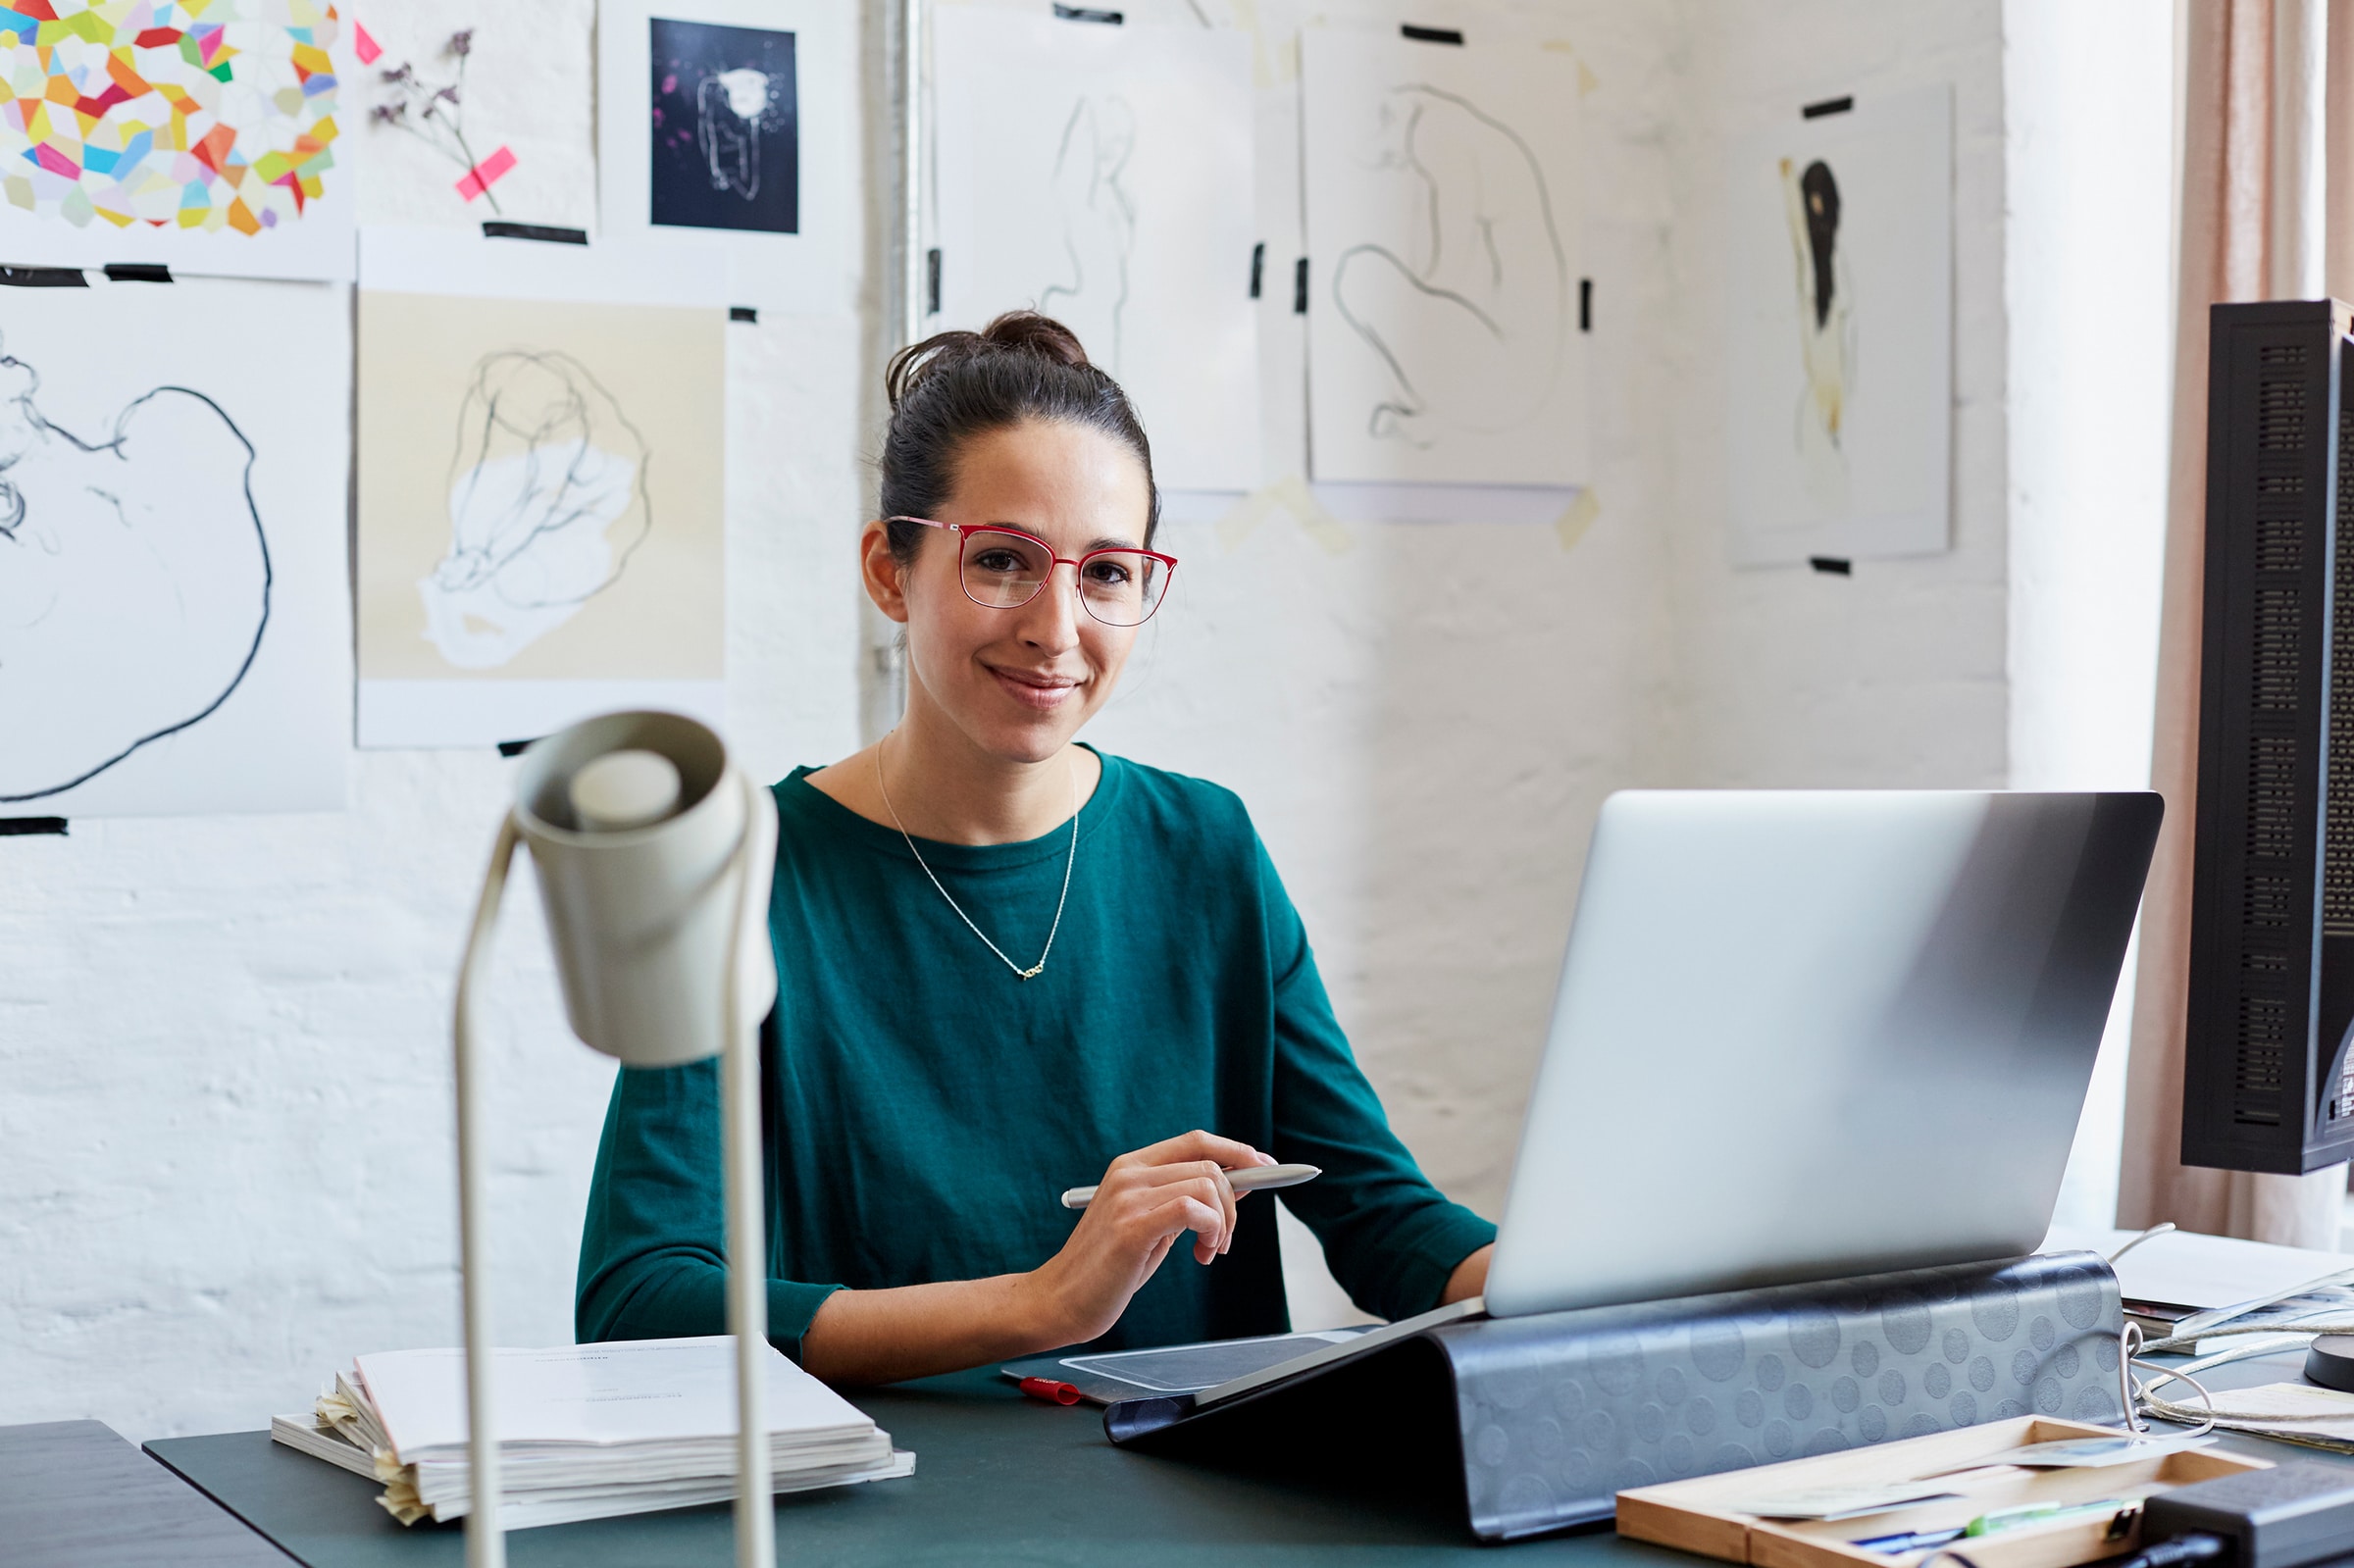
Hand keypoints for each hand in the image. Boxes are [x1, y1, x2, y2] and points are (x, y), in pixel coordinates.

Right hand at [1023, 1130, 1276, 1346]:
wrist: (1060, 1301)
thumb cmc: (1107, 1268)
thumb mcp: (1153, 1224)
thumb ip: (1187, 1200)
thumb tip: (1240, 1181)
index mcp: (1131, 1167)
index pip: (1197, 1141)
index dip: (1237, 1151)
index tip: (1267, 1168)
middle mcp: (1129, 1173)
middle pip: (1209, 1164)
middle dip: (1233, 1203)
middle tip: (1222, 1240)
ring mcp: (1128, 1197)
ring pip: (1207, 1186)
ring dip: (1223, 1223)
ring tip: (1209, 1252)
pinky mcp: (1132, 1227)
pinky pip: (1193, 1210)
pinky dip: (1211, 1230)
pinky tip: (1202, 1254)